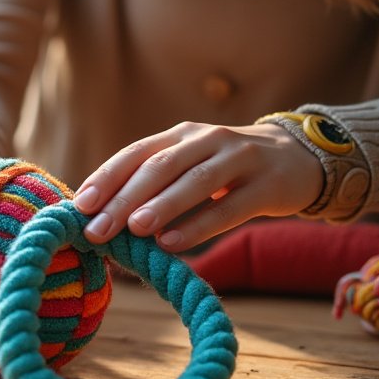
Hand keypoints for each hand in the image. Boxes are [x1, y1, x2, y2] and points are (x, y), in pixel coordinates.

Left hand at [73, 122, 322, 252]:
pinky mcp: (268, 185)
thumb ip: (154, 184)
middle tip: (97, 229)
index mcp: (180, 135)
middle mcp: (206, 140)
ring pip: (195, 182)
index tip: (80, 205)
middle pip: (160, 167)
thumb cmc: (226, 169)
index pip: (135, 153)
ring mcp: (240, 158)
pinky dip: (199, 225)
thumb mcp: (190, 165)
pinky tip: (173, 243)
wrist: (298, 158)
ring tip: (134, 230)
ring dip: (161, 206)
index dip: (107, 178)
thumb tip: (101, 219)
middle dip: (124, 199)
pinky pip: (230, 207)